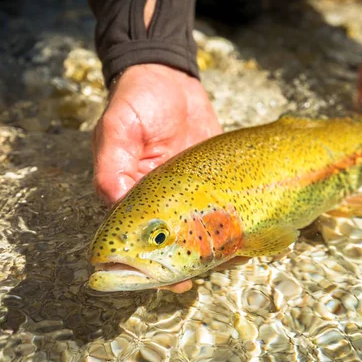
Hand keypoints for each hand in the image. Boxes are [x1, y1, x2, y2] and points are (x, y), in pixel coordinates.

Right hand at [91, 63, 221, 292]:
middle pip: (174, 243)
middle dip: (192, 264)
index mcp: (130, 195)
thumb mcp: (117, 128)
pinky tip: (249, 235)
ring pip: (201, 230)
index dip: (154, 268)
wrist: (169, 77)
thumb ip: (112, 165)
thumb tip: (111, 202)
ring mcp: (188, 193)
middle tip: (212, 272)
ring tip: (237, 258)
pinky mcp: (212, 180)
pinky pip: (222, 207)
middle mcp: (159, 201)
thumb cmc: (136, 101)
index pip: (139, 242)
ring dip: (216, 247)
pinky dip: (233, 223)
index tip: (174, 283)